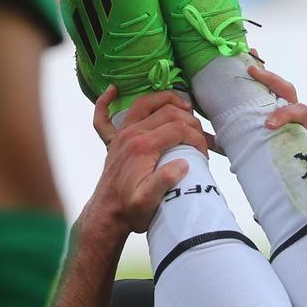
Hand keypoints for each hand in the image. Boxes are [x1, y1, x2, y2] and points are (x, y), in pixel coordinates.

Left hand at [85, 87, 205, 233]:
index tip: (203, 153)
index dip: (196, 137)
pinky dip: (105, 102)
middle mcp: (131, 135)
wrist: (107, 215)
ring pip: (143, 104)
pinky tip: (112, 91)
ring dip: (164, 99)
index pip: (178, 128)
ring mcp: (121, 136)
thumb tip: (182, 164)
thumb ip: (164, 182)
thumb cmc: (130, 211)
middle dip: (189, 119)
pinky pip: (103, 117)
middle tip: (199, 136)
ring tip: (182, 106)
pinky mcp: (113, 142)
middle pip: (167, 111)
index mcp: (143, 147)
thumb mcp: (149, 202)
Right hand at [248, 65, 306, 181]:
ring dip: (258, 88)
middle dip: (271, 80)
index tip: (269, 124)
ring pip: (272, 103)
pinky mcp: (272, 145)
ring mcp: (285, 133)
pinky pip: (255, 130)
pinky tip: (221, 118)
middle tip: (252, 70)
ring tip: (240, 76)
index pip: (300, 110)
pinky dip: (239, 122)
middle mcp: (300, 127)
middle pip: (287, 94)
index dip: (285, 112)